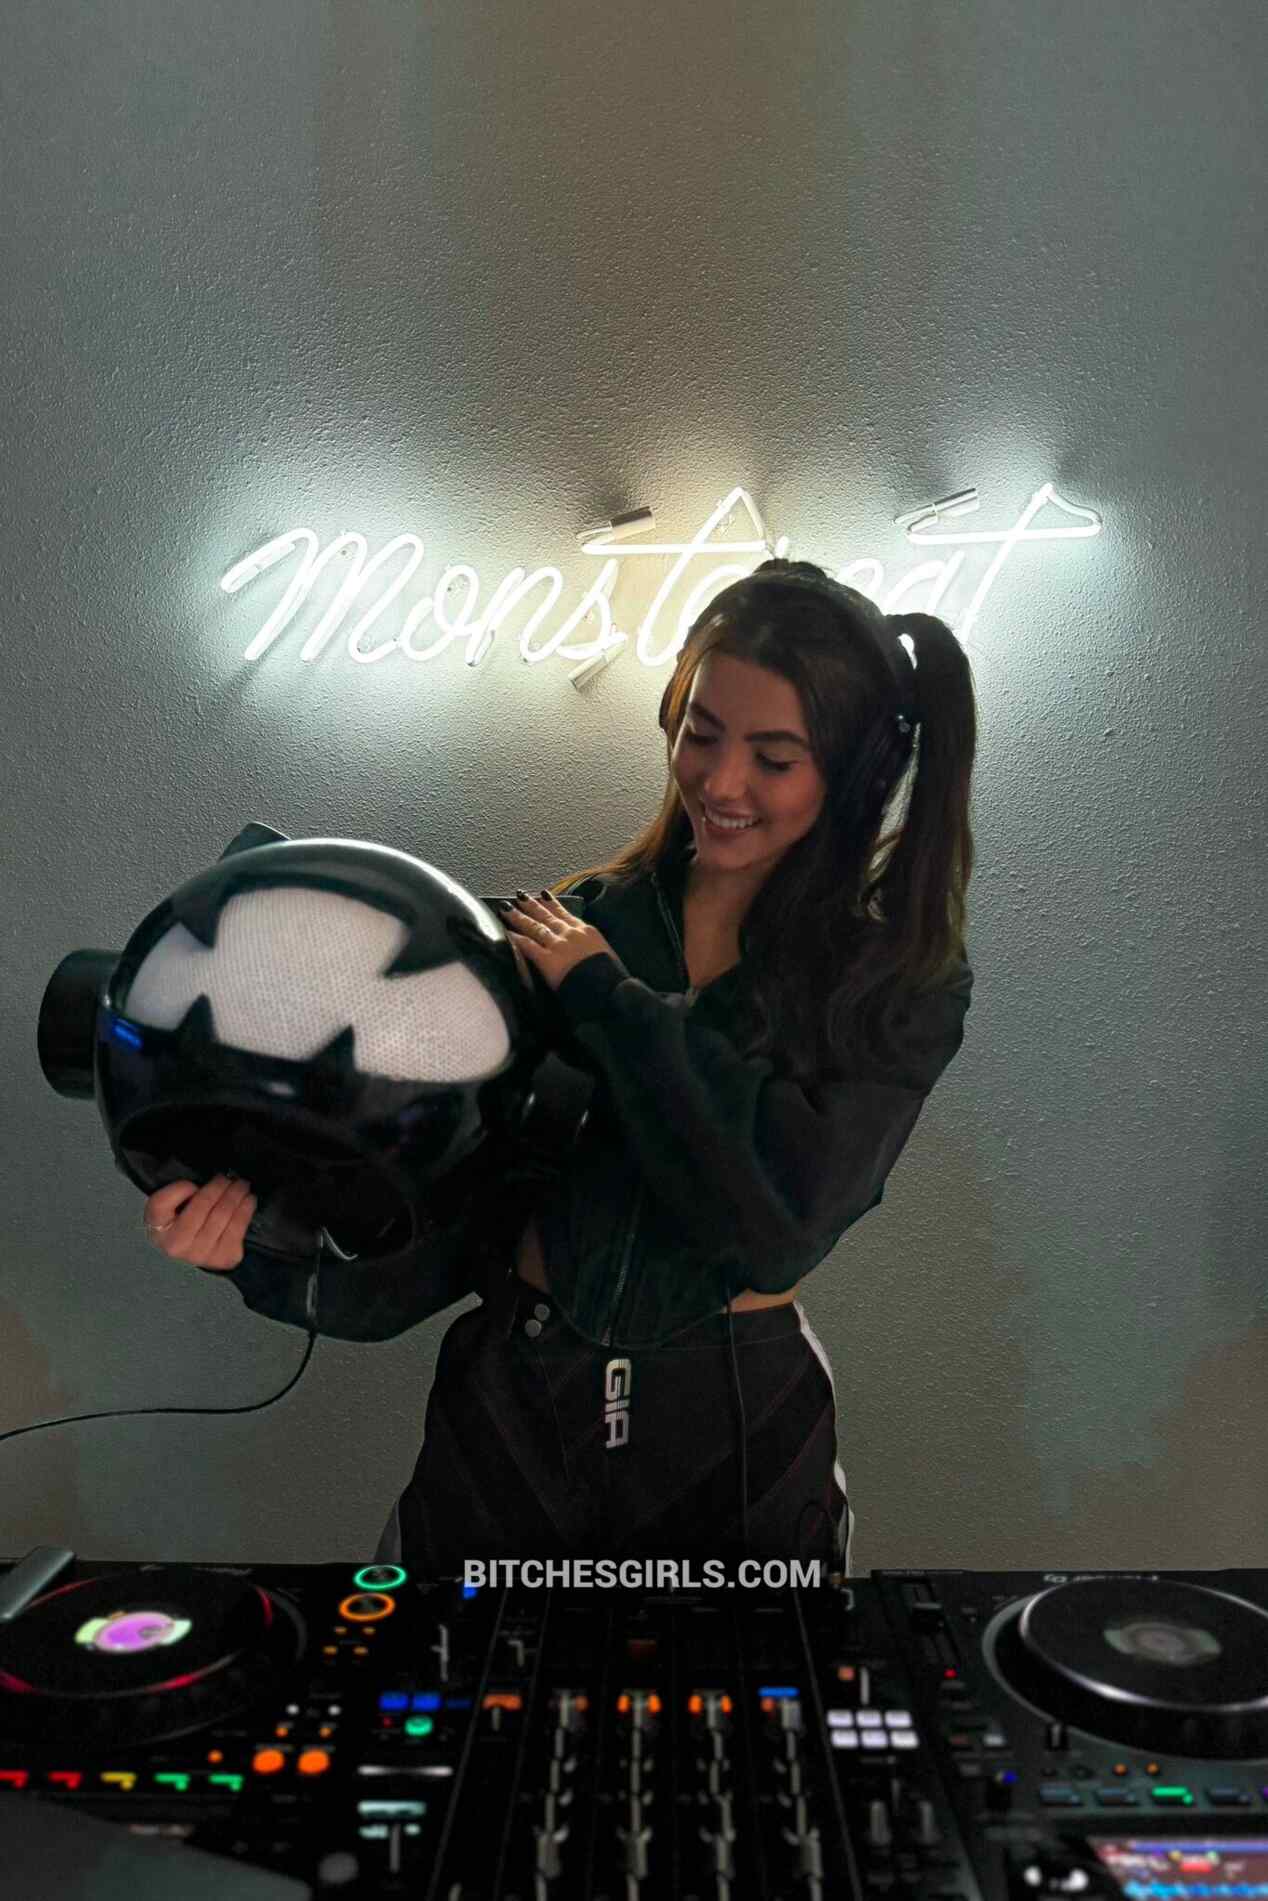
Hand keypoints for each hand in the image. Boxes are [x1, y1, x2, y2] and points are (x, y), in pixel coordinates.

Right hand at [143, 1174, 256, 1270]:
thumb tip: (202, 1186)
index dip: (179, 1189)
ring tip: (242, 1185)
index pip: (162, 1203)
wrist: (195, 1250)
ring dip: (236, 1195)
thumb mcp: (169, 1205)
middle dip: (219, 1187)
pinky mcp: (223, 1258)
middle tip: (229, 1177)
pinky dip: (246, 1210)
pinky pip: (238, 1228)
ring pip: (222, 1215)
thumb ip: (176, 1192)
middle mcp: (176, 1245)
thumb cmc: (181, 1220)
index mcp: (157, 1228)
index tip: (194, 1184)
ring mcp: (201, 1255)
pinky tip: (248, 1200)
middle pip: (201, 1206)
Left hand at [497, 889, 620, 993]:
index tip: (543, 895)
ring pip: (535, 926)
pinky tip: (507, 932)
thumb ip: (593, 949)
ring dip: (519, 916)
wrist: (612, 990)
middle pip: (547, 915)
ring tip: (507, 908)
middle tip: (520, 895)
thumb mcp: (607, 955)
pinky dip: (516, 938)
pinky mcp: (549, 961)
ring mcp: (559, 946)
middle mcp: (571, 934)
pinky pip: (528, 946)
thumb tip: (586, 953)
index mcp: (587, 932)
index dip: (552, 904)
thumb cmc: (613, 978)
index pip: (566, 913)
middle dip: (532, 905)